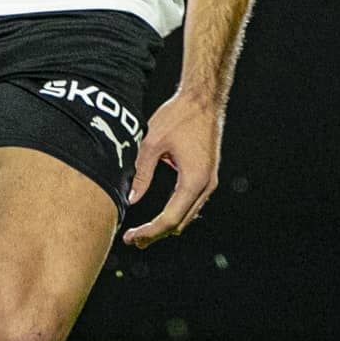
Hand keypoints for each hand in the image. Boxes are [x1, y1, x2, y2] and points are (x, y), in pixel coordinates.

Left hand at [122, 91, 223, 248]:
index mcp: (193, 180)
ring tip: (142, 232)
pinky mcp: (207, 175)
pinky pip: (191, 203)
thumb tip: (130, 199)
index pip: (170, 219)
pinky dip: (175, 212)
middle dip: (156, 234)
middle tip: (132, 240)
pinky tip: (159, 214)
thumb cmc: (178, 116)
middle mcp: (206, 185)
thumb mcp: (152, 143)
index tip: (131, 237)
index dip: (149, 231)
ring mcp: (209, 181)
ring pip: (187, 215)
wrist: (203, 99)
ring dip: (166, 225)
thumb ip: (141, 173)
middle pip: (180, 223)